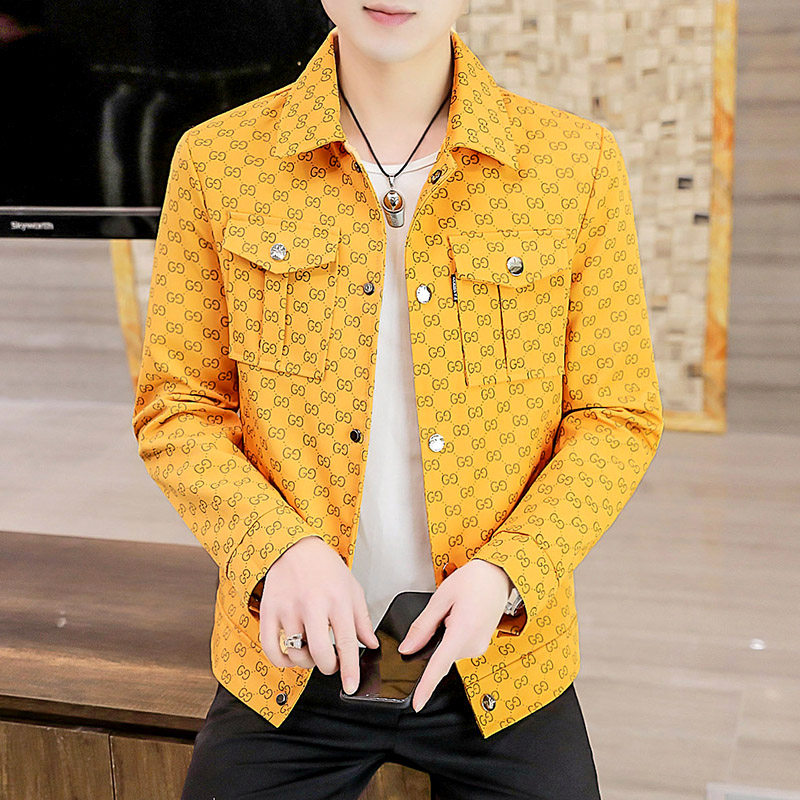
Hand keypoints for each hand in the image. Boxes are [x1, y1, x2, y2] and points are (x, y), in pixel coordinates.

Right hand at [257, 536, 379, 695]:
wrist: (295, 547)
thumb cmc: (325, 567)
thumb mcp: (352, 588)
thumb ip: (362, 619)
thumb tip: (371, 644)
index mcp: (337, 599)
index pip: (346, 643)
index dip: (349, 669)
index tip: (351, 686)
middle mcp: (313, 605)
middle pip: (319, 653)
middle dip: (327, 667)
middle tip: (330, 663)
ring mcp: (289, 609)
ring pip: (295, 653)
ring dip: (305, 661)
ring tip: (311, 650)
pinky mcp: (269, 611)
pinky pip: (271, 648)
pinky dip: (281, 660)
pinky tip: (290, 654)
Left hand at [397, 558, 512, 711]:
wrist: (499, 574)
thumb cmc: (474, 580)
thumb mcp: (441, 598)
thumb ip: (423, 626)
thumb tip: (408, 647)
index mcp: (463, 631)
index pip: (440, 665)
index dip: (426, 686)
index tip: (417, 703)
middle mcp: (474, 644)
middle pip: (441, 653)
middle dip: (435, 636)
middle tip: (445, 610)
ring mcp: (479, 646)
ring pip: (448, 649)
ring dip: (445, 633)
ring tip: (456, 609)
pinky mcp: (480, 645)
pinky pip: (458, 645)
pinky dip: (453, 634)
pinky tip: (461, 615)